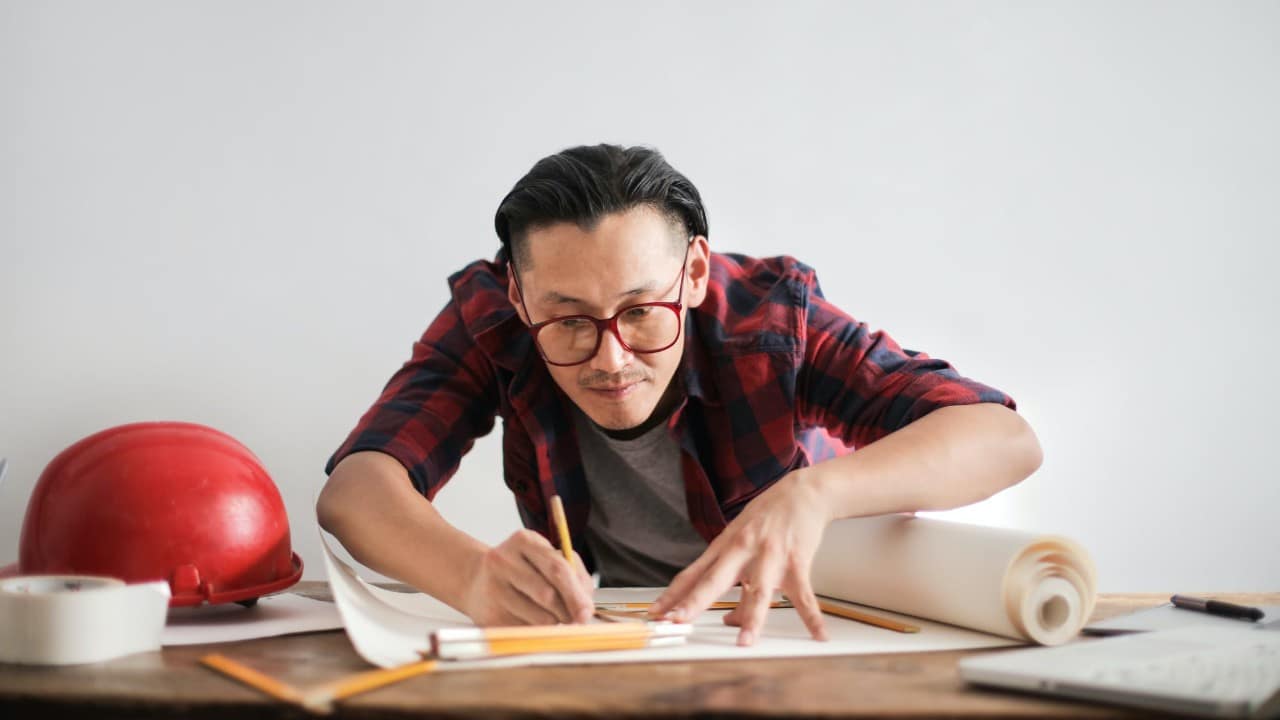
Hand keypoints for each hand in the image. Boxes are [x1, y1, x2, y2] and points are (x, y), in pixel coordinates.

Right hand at [461, 529, 594, 625]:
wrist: (475, 579)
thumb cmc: (521, 569)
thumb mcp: (544, 557)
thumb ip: (572, 573)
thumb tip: (586, 606)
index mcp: (523, 540)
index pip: (557, 567)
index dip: (576, 593)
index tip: (587, 611)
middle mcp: (503, 561)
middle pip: (547, 594)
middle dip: (569, 610)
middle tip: (578, 620)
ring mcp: (493, 588)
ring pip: (539, 617)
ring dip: (555, 622)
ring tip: (553, 615)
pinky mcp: (488, 615)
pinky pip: (526, 630)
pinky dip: (537, 630)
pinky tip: (531, 619)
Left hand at [647, 470, 831, 645]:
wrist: (803, 492)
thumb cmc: (768, 518)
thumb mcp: (742, 543)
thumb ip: (733, 582)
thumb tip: (729, 620)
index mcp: (725, 546)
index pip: (693, 574)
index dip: (673, 594)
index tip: (656, 613)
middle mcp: (743, 549)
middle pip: (715, 579)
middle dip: (695, 601)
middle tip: (678, 621)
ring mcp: (770, 554)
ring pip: (758, 591)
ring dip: (751, 619)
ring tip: (744, 642)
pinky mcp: (797, 559)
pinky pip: (804, 594)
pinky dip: (811, 616)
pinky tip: (818, 634)